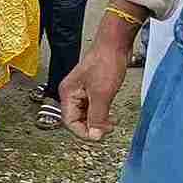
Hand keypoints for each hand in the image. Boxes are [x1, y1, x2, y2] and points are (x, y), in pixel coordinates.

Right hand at [60, 6, 135, 140]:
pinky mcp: (91, 89)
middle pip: (76, 119)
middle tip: (107, 130)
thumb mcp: (102, 94)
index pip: (69, 121)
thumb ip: (96, 116)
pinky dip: (101, 115)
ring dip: (97, 122)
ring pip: (85, 115)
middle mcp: (71, 93)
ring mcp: (81, 91)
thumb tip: (93, 135)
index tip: (98, 137)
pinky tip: (110, 116)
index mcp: (68, 93)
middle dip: (91, 127)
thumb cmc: (105, 63)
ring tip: (111, 124)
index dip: (83, 132)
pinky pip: (92, 108)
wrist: (114, 45)